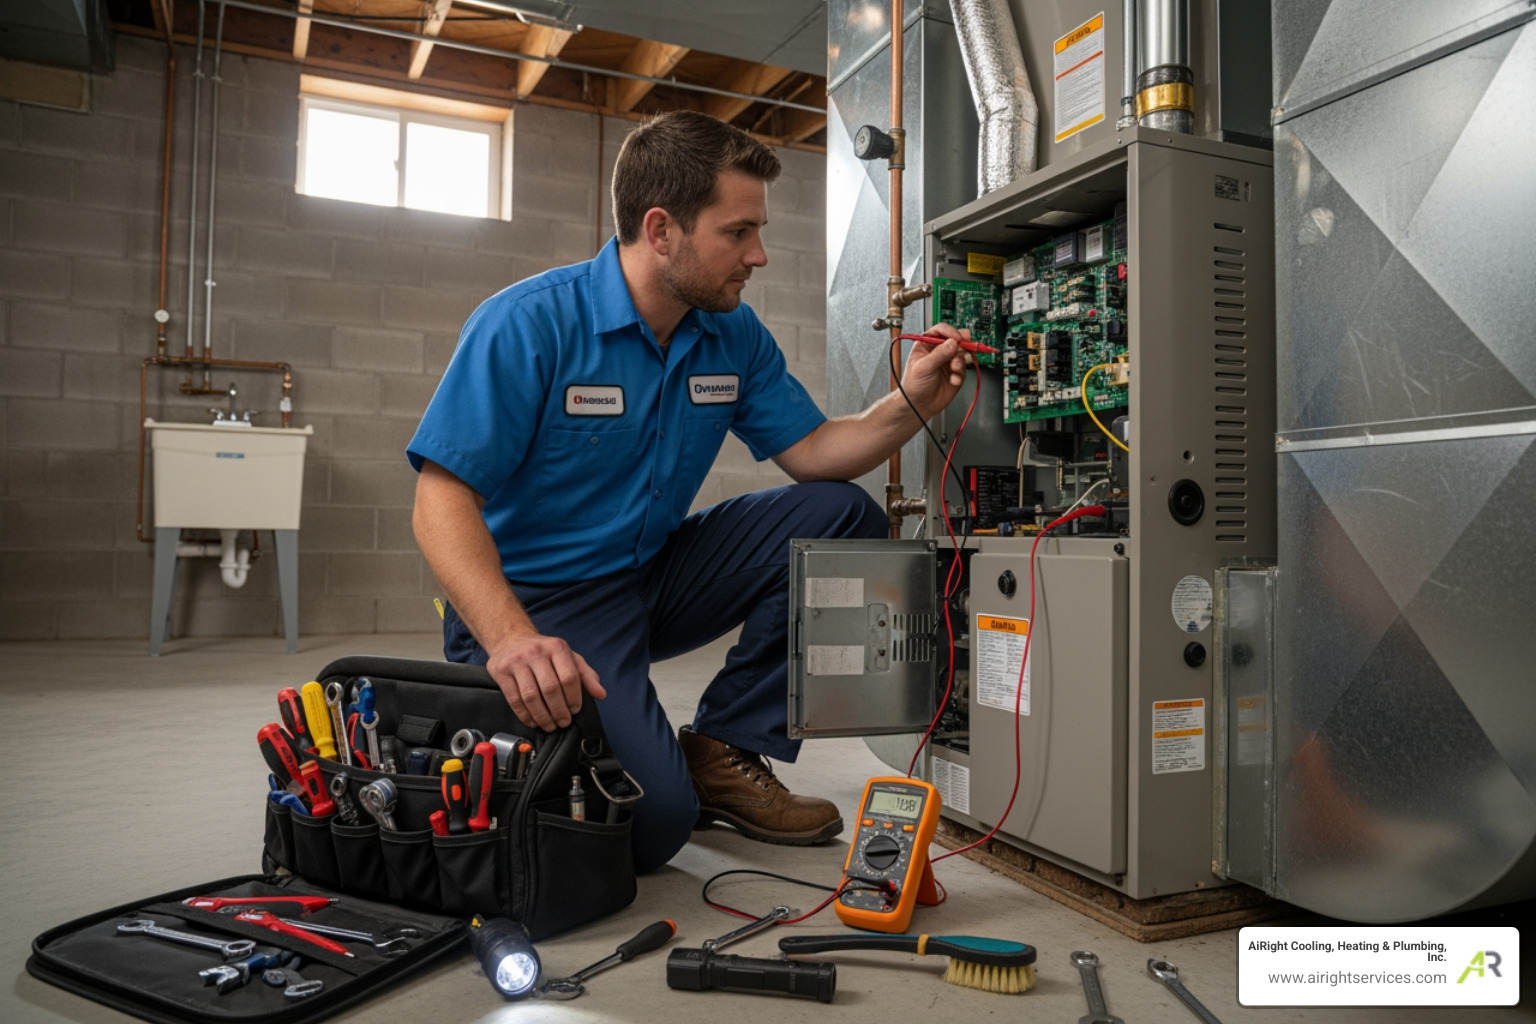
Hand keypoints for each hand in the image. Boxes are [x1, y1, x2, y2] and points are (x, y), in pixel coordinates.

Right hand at [485, 634, 605, 730]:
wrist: (511, 638)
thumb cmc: (544, 652)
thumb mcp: (569, 657)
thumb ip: (586, 675)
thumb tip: (600, 694)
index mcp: (557, 647)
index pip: (569, 677)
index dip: (574, 698)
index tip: (575, 710)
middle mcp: (536, 652)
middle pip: (550, 689)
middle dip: (559, 711)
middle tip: (563, 722)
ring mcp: (517, 661)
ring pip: (531, 696)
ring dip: (542, 716)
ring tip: (549, 725)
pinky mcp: (501, 672)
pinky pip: (514, 699)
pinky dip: (525, 715)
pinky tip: (533, 721)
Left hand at [902, 322, 970, 418]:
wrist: (919, 406)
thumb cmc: (913, 386)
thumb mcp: (923, 368)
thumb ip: (938, 354)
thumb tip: (952, 343)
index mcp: (927, 344)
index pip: (941, 330)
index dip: (950, 332)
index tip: (957, 339)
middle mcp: (939, 350)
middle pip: (956, 339)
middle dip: (961, 345)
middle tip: (962, 351)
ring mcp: (949, 361)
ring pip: (963, 353)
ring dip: (961, 361)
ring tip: (954, 370)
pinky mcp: (956, 372)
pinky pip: (965, 368)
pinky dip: (961, 374)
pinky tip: (953, 380)